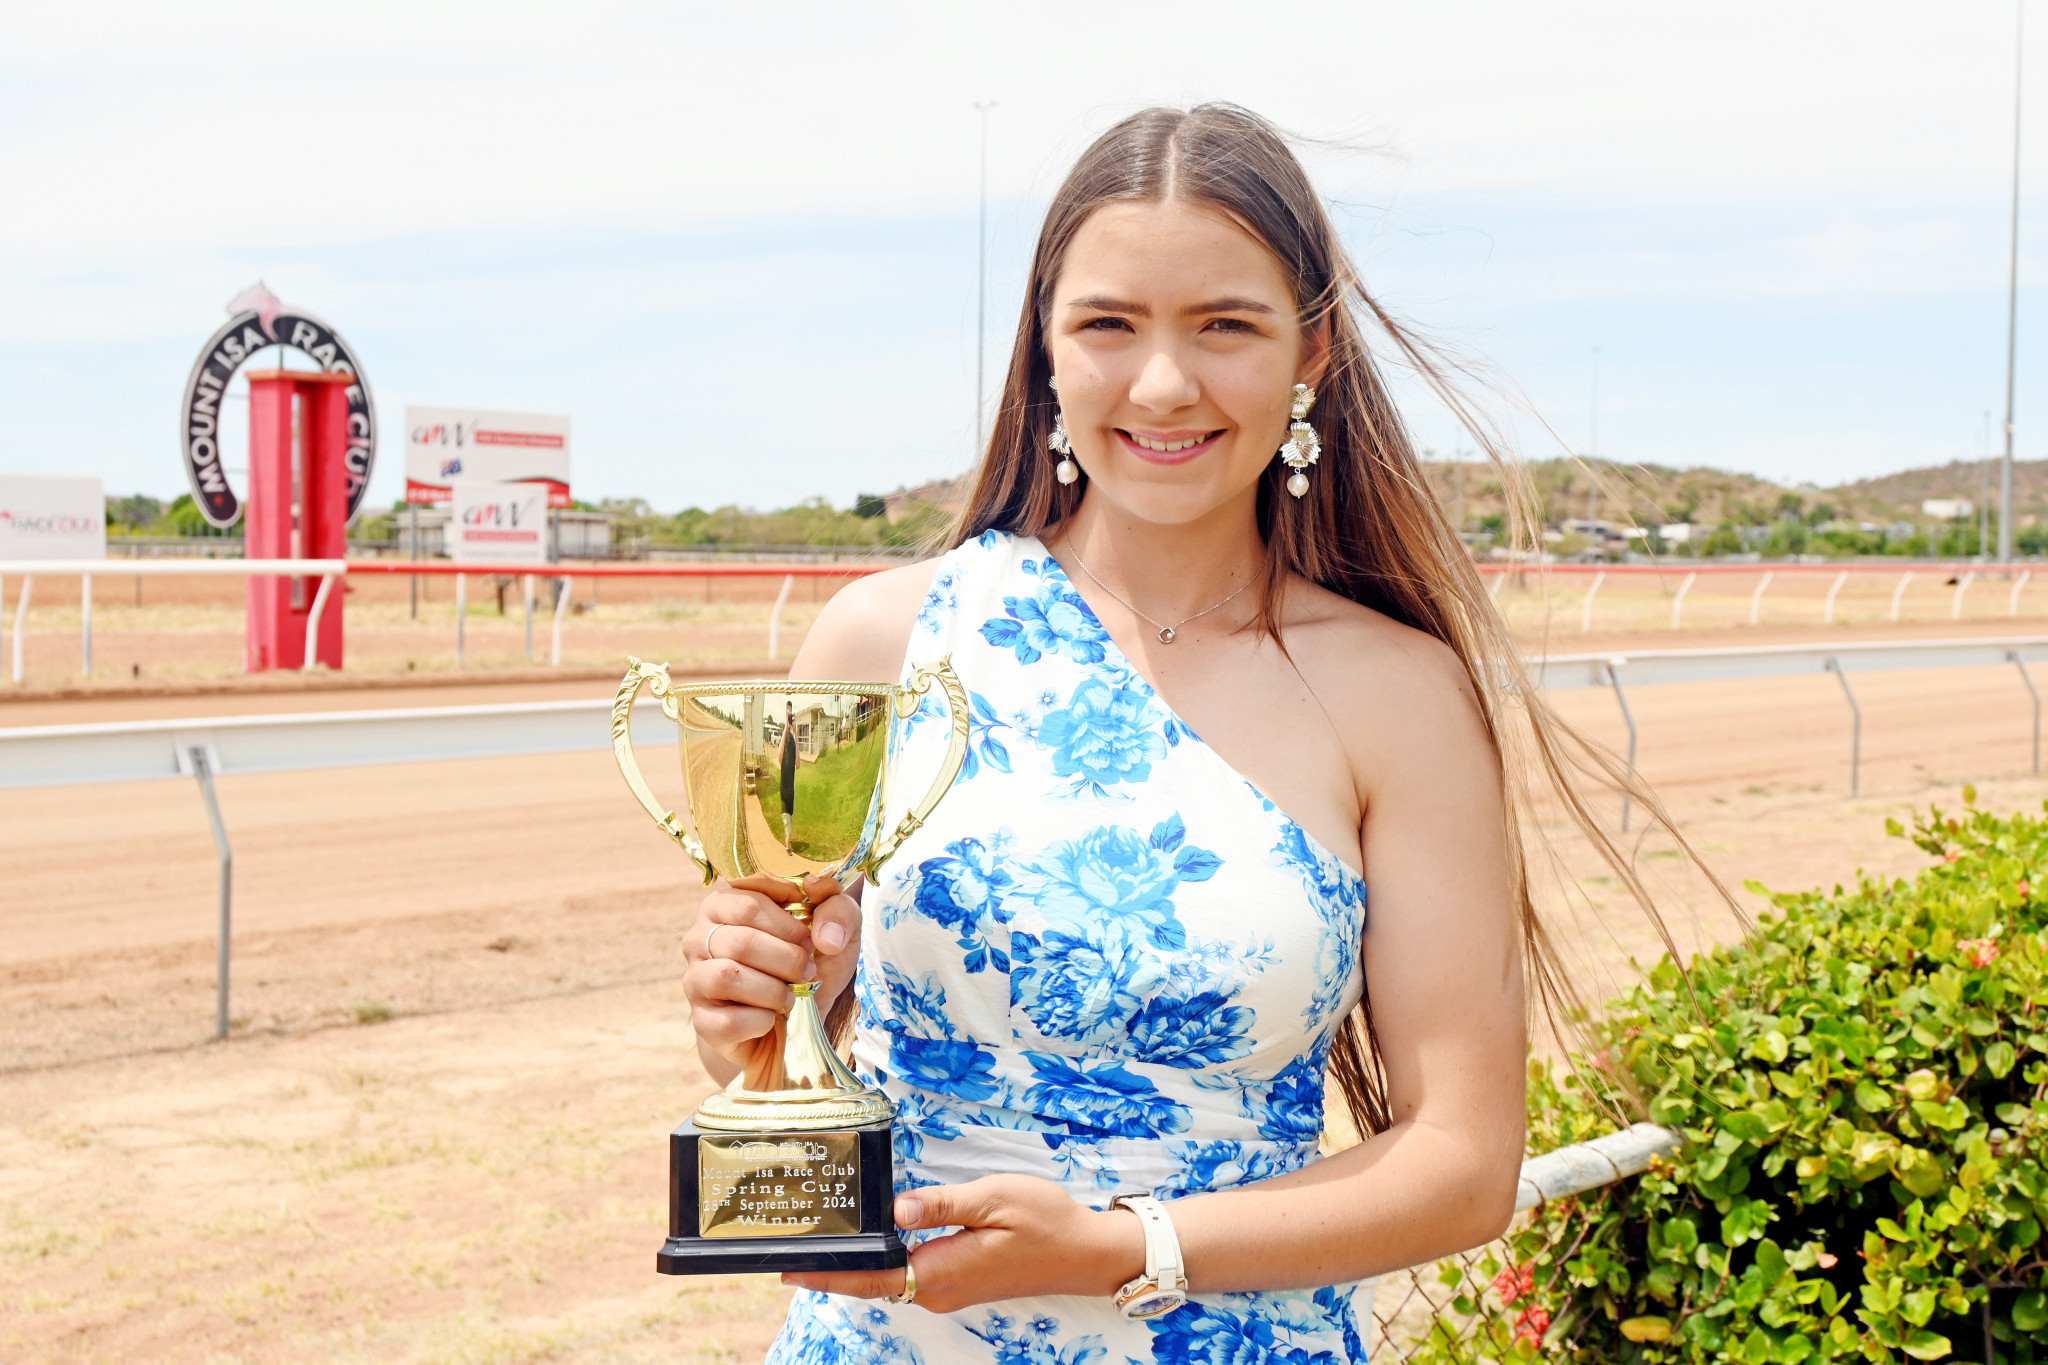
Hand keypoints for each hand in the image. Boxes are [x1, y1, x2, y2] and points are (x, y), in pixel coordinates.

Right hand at [683, 873, 861, 1072]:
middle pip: (741, 942)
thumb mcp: (835, 932)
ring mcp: (695, 980)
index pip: (749, 904)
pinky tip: (771, 1018)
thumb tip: (826, 935)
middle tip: (808, 971)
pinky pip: (727, 1021)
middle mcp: (700, 938)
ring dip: (773, 991)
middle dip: (787, 960)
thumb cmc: (806, 965)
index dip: (788, 925)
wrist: (794, 1023)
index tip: (809, 939)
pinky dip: (760, 1021)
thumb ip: (838, 912)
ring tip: (790, 996)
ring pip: (728, 977)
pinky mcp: (702, 1021)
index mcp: (725, 904)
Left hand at [782, 1176, 1145, 1312]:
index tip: (788, 1269)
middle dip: (833, 1267)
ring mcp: (948, 1289)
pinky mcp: (957, 1281)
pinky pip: (908, 1274)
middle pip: (873, 1282)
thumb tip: (895, 1207)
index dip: (828, 1275)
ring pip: (889, 1279)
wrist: (1085, 1252)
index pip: (872, 1278)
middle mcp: (938, 1289)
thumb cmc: (1044, 1221)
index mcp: (942, 1271)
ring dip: (856, 1264)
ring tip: (822, 1239)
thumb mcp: (994, 1199)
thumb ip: (941, 1204)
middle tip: (794, 1241)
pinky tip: (870, 1241)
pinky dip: (882, 1261)